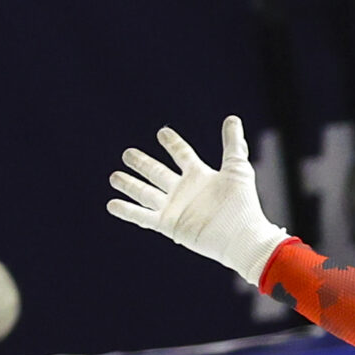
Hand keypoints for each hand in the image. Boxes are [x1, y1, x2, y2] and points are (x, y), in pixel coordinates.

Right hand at [107, 115, 285, 283]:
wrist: (242, 236)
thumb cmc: (243, 204)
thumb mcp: (237, 168)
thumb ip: (233, 144)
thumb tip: (233, 118)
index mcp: (199, 175)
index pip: (181, 154)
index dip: (172, 143)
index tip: (162, 132)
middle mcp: (184, 190)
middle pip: (157, 172)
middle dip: (142, 164)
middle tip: (127, 154)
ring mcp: (175, 208)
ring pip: (146, 193)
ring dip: (129, 185)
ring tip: (114, 177)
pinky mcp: (169, 225)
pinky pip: (143, 217)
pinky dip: (127, 211)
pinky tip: (112, 204)